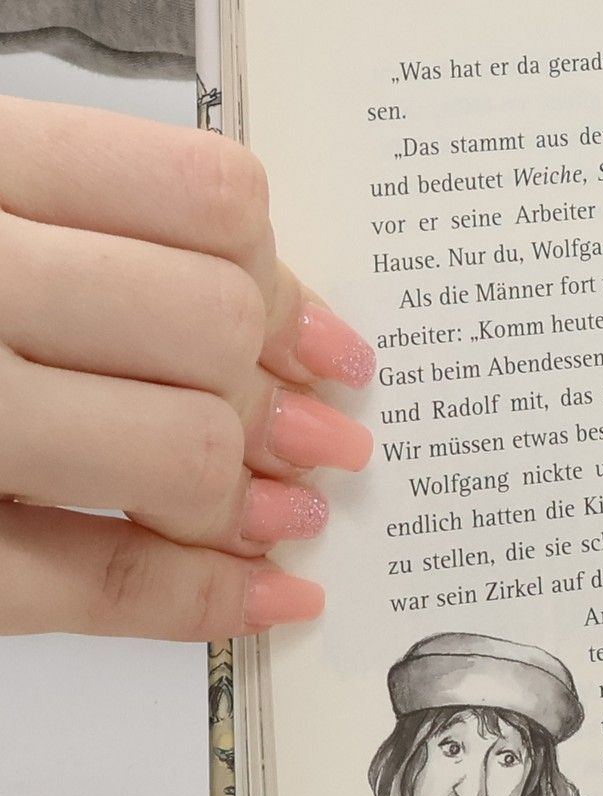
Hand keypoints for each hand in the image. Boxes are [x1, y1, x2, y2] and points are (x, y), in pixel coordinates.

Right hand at [0, 95, 375, 639]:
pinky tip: (267, 595)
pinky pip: (84, 581)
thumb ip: (110, 241)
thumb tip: (309, 340)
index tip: (324, 343)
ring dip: (247, 494)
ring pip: (178, 446)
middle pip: (210, 324)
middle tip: (300, 437)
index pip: (205, 196)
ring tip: (277, 510)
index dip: (286, 282)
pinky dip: (198, 599)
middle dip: (271, 395)